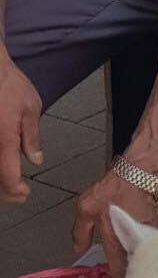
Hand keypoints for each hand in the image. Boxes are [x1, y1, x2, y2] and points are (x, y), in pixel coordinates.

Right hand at [0, 49, 42, 201]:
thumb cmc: (6, 82)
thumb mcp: (29, 108)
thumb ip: (31, 138)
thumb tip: (35, 160)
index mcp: (4, 141)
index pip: (9, 179)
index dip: (17, 192)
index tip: (25, 192)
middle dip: (6, 194)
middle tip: (18, 195)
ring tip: (9, 187)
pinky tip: (2, 170)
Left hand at [72, 168, 157, 277]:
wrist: (143, 175)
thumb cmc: (117, 188)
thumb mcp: (86, 208)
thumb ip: (80, 232)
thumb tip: (77, 247)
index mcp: (114, 247)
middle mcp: (133, 250)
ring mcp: (149, 244)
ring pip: (145, 269)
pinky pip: (153, 256)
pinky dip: (150, 263)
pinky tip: (149, 268)